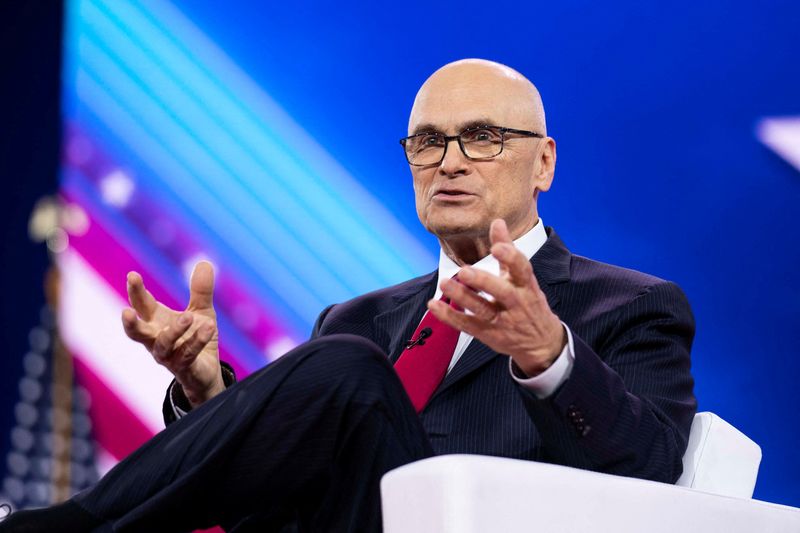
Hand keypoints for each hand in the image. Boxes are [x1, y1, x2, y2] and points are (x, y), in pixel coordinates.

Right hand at [121, 261, 224, 406]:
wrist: (206, 371)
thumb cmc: (196, 338)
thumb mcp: (201, 311)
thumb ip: (201, 290)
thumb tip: (205, 261)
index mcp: (157, 322)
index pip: (142, 305)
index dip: (135, 291)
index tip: (132, 275)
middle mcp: (157, 339)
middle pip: (137, 332)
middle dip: (131, 322)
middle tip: (126, 311)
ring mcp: (169, 356)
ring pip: (163, 345)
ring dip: (173, 330)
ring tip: (187, 316)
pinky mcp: (184, 368)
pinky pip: (188, 354)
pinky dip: (197, 340)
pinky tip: (208, 327)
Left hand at [428, 219, 565, 376]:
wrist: (542, 343)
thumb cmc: (529, 302)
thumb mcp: (524, 277)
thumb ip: (508, 250)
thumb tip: (497, 222)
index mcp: (527, 285)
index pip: (522, 270)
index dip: (511, 258)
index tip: (497, 247)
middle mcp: (517, 303)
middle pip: (503, 293)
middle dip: (484, 282)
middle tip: (465, 271)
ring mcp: (503, 321)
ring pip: (482, 310)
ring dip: (462, 297)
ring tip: (445, 283)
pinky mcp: (489, 334)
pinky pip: (467, 325)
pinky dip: (450, 316)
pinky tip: (434, 305)